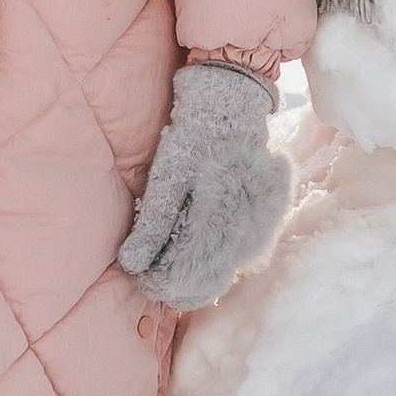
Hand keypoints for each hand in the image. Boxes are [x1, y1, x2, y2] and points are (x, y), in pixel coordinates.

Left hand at [120, 63, 291, 310]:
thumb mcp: (167, 178)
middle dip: (174, 283)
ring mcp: (259, 233)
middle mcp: (245, 238)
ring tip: (170, 254)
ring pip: (221, 274)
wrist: (233, 111)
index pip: (184, 280)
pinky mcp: (264, 226)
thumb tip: (131, 265)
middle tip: (151, 270)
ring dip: (194, 273)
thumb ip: (151, 226)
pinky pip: (236, 258)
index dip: (157, 284)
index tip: (140, 274)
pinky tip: (197, 241)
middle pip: (205, 284)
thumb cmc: (195, 142)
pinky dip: (213, 258)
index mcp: (220, 228)